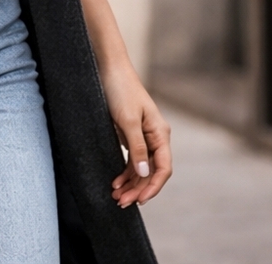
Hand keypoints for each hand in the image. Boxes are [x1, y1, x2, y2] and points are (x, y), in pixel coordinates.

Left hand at [102, 63, 171, 207]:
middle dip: (138, 189)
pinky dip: (125, 172)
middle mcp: (155, 137)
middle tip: (121, 203)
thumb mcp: (128, 120)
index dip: (153, 187)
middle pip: (151, 171)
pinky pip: (132, 159)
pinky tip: (116, 182)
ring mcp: (143, 136)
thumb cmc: (120, 90)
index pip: (163, 168)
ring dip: (130, 183)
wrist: (108, 68)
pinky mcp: (130, 134)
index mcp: (160, 134)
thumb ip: (137, 147)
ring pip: (141, 168)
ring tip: (116, 197)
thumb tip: (146, 174)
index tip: (140, 201)